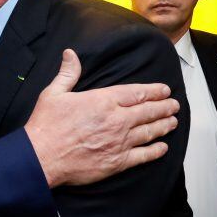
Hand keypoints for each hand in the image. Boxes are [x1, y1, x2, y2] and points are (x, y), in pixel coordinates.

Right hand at [25, 49, 177, 187]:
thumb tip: (70, 54)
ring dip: (164, 126)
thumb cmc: (47, 126)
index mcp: (103, 101)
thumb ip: (67, 73)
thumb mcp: (53, 93)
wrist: (43, 157)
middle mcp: (116, 120)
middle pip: (148, 112)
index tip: (164, 90)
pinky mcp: (117, 162)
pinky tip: (162, 148)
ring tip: (173, 122)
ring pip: (149, 132)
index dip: (153, 91)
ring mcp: (119, 142)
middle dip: (164, 107)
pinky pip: (143, 156)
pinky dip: (155, 151)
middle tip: (174, 106)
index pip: (136, 93)